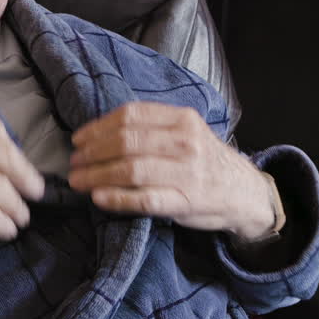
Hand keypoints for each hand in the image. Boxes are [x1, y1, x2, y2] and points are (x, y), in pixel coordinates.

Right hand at [0, 109, 44, 271]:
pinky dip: (4, 225)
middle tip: (35, 194)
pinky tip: (5, 230)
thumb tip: (2, 164)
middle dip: (27, 178)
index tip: (22, 167)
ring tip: (19, 218)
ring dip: (17, 207)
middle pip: (6, 157)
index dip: (15, 152)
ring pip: (3, 189)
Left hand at [68, 102, 276, 240]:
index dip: (98, 127)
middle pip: (127, 142)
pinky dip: (117, 198)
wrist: (244, 193)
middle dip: (93, 153)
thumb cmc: (205, 161)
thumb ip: (153, 127)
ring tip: (79, 181)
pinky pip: (144, 200)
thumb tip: (101, 131)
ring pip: (131, 169)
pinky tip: (99, 198)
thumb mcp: (187, 133)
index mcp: (183, 119)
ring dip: (97, 175)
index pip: (131, 116)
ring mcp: (186, 173)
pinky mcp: (185, 202)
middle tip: (74, 163)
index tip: (79, 139)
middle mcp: (186, 142)